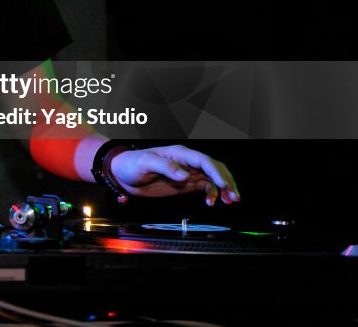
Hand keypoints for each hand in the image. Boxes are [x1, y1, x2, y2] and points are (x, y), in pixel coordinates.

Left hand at [110, 144, 239, 205]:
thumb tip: (184, 175)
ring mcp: (187, 172)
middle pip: (213, 168)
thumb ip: (165, 166)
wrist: (122, 173)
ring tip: (231, 200)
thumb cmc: (131, 163)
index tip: (224, 185)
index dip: (216, 172)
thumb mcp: (145, 162)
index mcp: (179, 153)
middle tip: (235, 196)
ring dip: (224, 188)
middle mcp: (187, 161)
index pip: (203, 160)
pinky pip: (204, 187)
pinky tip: (211, 203)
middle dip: (227, 181)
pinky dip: (212, 194)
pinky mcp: (185, 183)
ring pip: (212, 178)